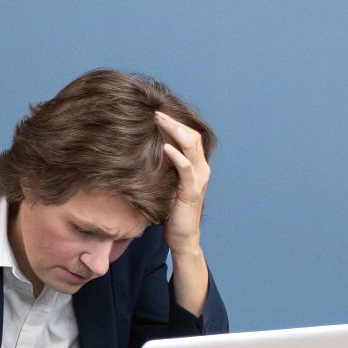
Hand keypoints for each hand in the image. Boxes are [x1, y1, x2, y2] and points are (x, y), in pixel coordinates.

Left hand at [154, 111, 209, 256]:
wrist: (182, 237)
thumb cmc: (172, 210)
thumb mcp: (168, 183)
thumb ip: (165, 166)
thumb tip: (146, 149)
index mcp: (196, 165)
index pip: (189, 135)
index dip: (175, 121)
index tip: (156, 111)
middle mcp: (201, 169)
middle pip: (192, 135)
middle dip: (173, 121)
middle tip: (155, 111)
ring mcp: (198, 179)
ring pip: (192, 147)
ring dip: (175, 131)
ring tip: (159, 120)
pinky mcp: (192, 191)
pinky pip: (187, 169)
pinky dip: (177, 156)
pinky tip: (165, 146)